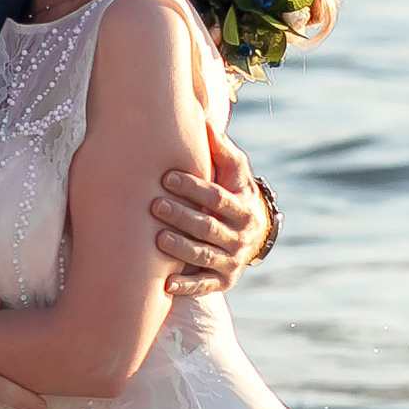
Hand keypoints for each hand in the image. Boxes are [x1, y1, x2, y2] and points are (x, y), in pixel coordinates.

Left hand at [154, 125, 270, 294]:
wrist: (253, 234)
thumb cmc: (234, 193)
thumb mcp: (235, 172)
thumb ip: (222, 150)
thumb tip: (205, 121)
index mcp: (243, 207)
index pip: (218, 197)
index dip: (194, 188)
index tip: (167, 177)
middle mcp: (241, 236)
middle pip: (209, 227)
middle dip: (182, 216)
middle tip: (155, 205)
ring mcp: (232, 260)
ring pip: (205, 256)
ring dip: (182, 248)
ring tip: (158, 239)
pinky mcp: (223, 281)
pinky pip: (204, 285)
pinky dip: (186, 286)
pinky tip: (165, 284)